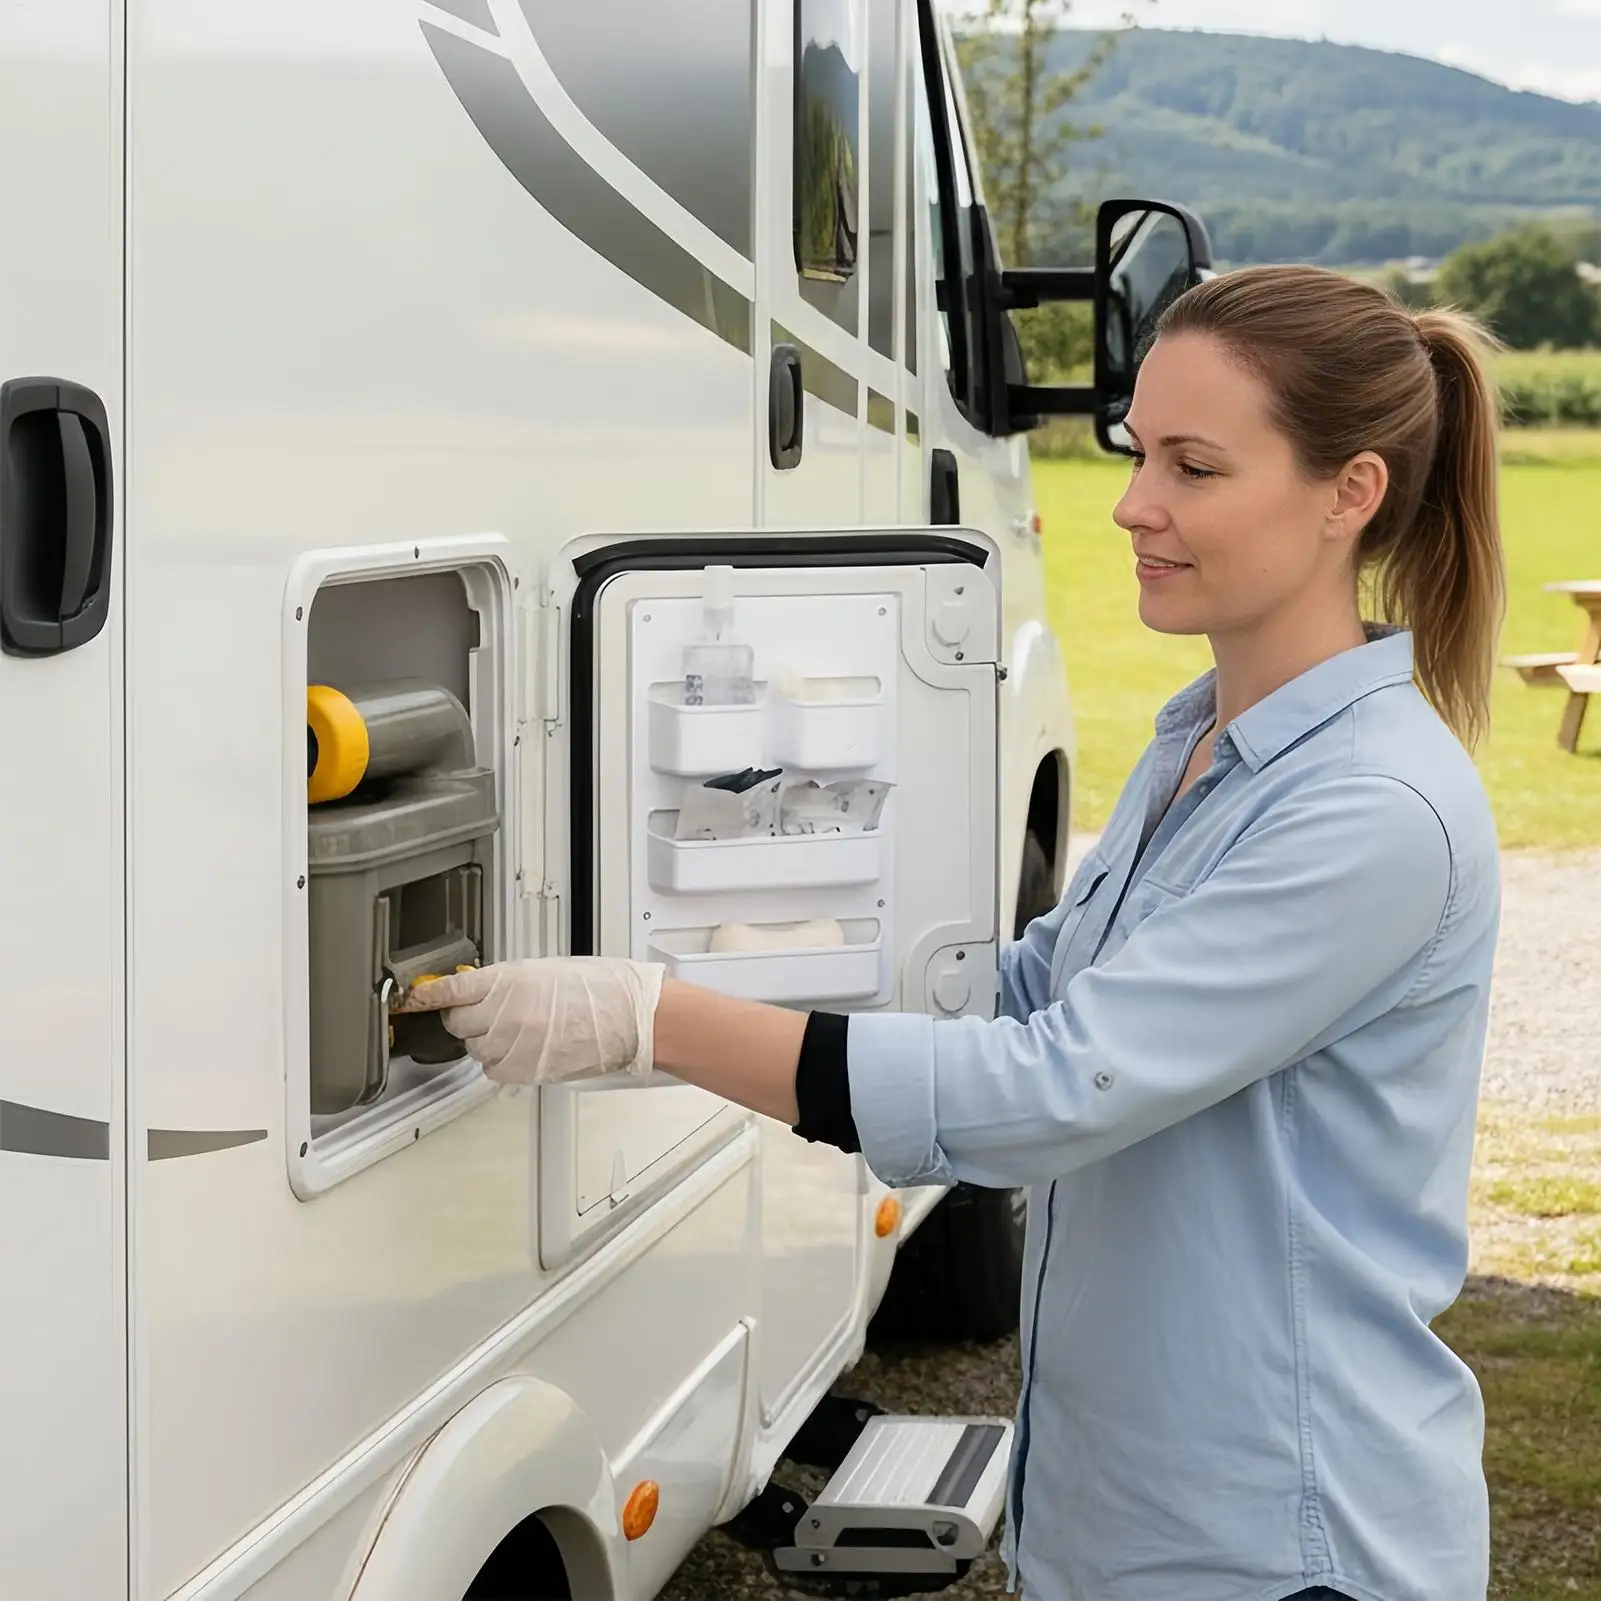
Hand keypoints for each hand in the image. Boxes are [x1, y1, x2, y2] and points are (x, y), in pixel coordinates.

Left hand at [399, 958, 664, 1084]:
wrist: (630, 1019)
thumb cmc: (600, 989)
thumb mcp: (546, 971)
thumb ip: (508, 983)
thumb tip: (482, 992)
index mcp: (509, 980)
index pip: (451, 989)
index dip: (426, 995)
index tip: (412, 999)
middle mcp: (506, 1013)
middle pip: (457, 1023)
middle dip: (465, 1018)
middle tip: (487, 1012)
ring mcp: (514, 1044)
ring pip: (475, 1048)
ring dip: (486, 1040)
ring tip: (518, 1029)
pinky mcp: (525, 1070)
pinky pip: (493, 1069)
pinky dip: (500, 1061)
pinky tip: (524, 1047)